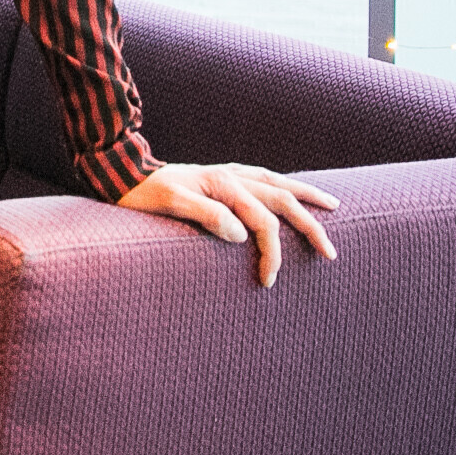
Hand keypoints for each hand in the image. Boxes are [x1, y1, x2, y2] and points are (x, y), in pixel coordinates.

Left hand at [116, 161, 339, 287]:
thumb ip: (206, 215)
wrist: (123, 175)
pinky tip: (289, 191)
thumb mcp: (169, 204)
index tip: (267, 281)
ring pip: (277, 183)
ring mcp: (227, 173)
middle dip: (309, 225)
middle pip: (281, 199)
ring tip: (332, 206)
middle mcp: (230, 175)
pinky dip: (282, 185)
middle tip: (331, 253)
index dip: (271, 252)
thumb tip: (241, 233)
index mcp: (222, 184)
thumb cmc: (143, 194)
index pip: (262, 221)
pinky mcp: (221, 175)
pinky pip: (262, 177)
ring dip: (305, 195)